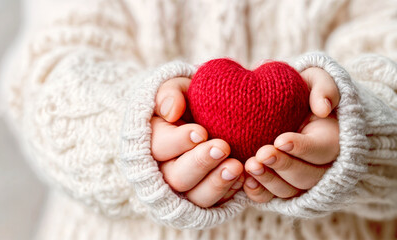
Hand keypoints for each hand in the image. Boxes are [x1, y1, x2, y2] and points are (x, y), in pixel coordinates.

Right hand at [151, 77, 243, 206]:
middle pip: (176, 177)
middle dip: (200, 163)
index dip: (179, 141)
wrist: (207, 116)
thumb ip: (169, 93)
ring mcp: (185, 188)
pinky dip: (229, 193)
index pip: (159, 147)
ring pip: (195, 196)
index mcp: (153, 142)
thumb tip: (171, 111)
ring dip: (216, 183)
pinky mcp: (205, 196)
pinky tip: (243, 178)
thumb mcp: (176, 88)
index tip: (201, 132)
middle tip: (223, 147)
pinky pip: (215, 204)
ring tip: (237, 167)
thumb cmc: (189, 101)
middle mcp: (164, 170)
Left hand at [244, 67, 340, 201]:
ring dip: (269, 181)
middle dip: (283, 167)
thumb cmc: (301, 90)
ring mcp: (300, 179)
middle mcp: (320, 165)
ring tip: (250, 166)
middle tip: (261, 155)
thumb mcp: (316, 78)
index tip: (281, 139)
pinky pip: (273, 198)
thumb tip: (323, 108)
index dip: (302, 148)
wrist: (287, 105)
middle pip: (307, 175)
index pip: (322, 149)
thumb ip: (324, 86)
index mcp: (332, 139)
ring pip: (290, 190)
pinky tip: (245, 181)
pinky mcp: (281, 186)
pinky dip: (260, 193)